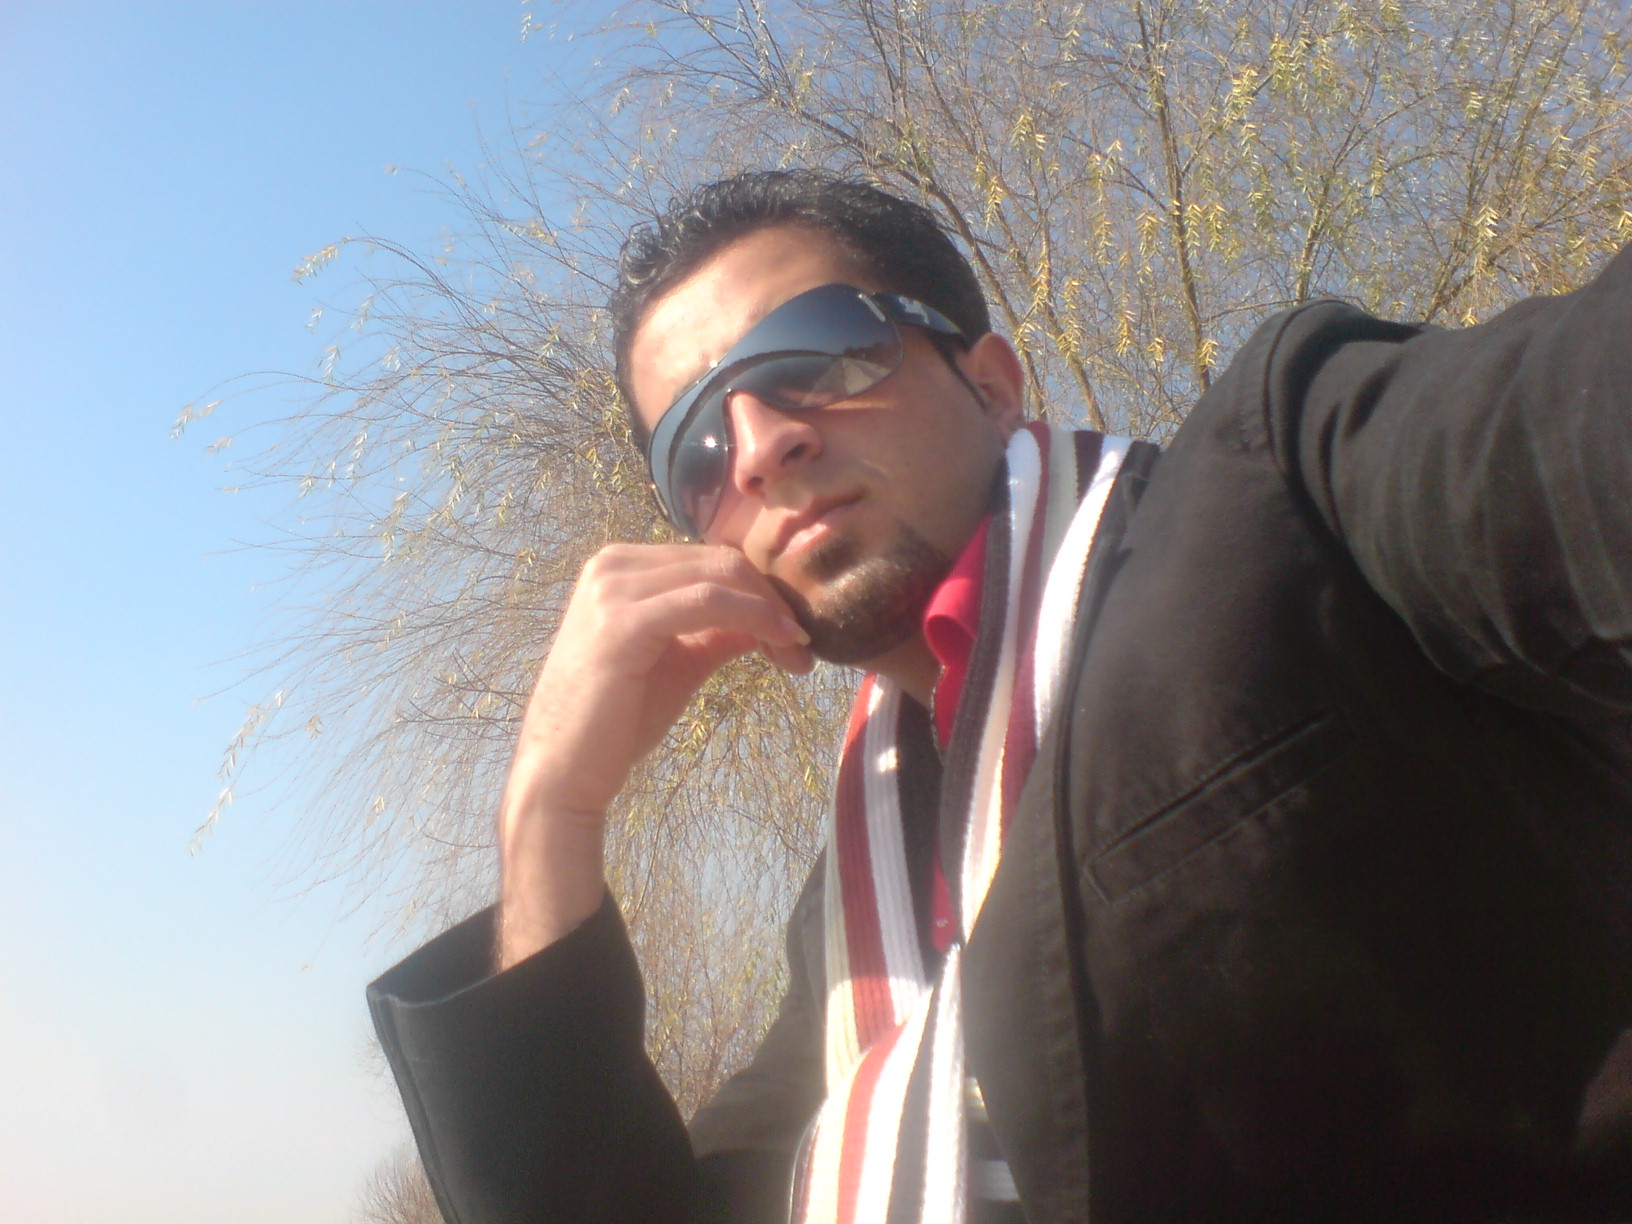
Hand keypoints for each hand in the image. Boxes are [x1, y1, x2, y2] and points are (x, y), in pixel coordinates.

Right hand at [497, 543, 812, 966]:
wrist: (565, 769)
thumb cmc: (618, 719)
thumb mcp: (682, 660)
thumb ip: (722, 630)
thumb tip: (775, 617)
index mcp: (621, 567)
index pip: (711, 560)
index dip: (761, 590)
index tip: (796, 633)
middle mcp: (612, 565)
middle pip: (721, 561)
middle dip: (773, 600)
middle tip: (804, 645)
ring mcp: (613, 589)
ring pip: (720, 577)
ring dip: (770, 612)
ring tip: (797, 653)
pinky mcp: (622, 622)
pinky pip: (707, 602)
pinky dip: (753, 617)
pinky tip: (780, 645)